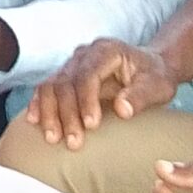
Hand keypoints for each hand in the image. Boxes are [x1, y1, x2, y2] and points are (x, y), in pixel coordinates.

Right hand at [24, 39, 176, 149]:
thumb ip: (140, 96)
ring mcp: (72, 64)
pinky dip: (39, 104)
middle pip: (65, 82)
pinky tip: (34, 121)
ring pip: (51, 85)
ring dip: (49, 112)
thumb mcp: (157, 86)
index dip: (86, 100)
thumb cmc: (154, 76)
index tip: (92, 125)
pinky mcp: (66, 76)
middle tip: (73, 141)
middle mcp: (85, 54)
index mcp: (106, 51)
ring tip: (52, 137)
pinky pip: (46, 88)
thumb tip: (122, 109)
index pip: (88, 75)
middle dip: (66, 114)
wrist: (150, 67)